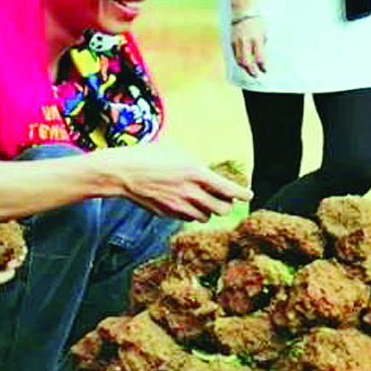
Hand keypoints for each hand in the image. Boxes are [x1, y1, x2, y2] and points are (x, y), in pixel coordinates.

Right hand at [97, 143, 252, 221]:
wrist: (122, 173)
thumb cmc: (148, 156)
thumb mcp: (176, 151)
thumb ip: (194, 164)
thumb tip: (205, 171)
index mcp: (195, 172)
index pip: (228, 189)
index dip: (242, 194)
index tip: (249, 195)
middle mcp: (190, 192)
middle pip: (222, 209)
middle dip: (227, 205)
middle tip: (226, 199)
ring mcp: (178, 206)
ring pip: (206, 217)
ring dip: (209, 211)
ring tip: (205, 202)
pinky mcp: (167, 214)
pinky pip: (187, 218)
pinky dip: (192, 213)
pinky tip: (187, 204)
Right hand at [230, 13, 266, 76]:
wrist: (243, 12)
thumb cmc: (257, 23)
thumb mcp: (264, 33)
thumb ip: (262, 47)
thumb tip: (261, 61)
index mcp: (257, 38)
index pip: (259, 58)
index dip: (262, 67)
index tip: (265, 70)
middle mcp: (246, 41)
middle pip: (247, 62)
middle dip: (252, 71)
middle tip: (256, 75)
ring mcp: (237, 42)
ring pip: (239, 60)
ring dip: (245, 68)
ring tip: (250, 71)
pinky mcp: (231, 41)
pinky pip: (235, 55)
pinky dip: (240, 61)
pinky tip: (245, 63)